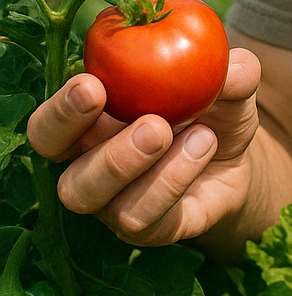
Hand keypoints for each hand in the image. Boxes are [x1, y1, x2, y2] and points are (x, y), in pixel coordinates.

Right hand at [27, 47, 261, 246]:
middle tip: (135, 115)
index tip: (92, 84)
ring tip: (189, 132)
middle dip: (81, 136)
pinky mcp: (146, 230)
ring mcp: (112, 203)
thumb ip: (232, 71)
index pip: (49, 125)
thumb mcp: (229, 85)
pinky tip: (203, 148)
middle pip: (53, 159)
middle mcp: (88, 164)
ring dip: (134, 161)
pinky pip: (140, 216)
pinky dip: (172, 179)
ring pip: (92, 195)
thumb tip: (233, 65)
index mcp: (90, 122)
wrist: (238, 161)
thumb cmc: (214, 111)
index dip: (61, 109)